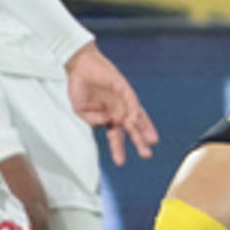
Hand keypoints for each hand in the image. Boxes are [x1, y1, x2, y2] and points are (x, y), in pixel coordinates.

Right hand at [65, 42, 158, 163]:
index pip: (116, 135)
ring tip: (151, 141)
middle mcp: (119, 109)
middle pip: (132, 128)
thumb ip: (93, 120)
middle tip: (147, 155)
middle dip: (139, 141)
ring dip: (144, 128)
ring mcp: (122, 99)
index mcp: (109, 116)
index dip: (118, 148)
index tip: (120, 162)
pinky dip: (134, 111)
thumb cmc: (80, 87)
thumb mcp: (81, 111)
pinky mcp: (123, 87)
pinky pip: (131, 101)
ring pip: (137, 116)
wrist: (79, 67)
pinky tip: (134, 121)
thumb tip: (106, 123)